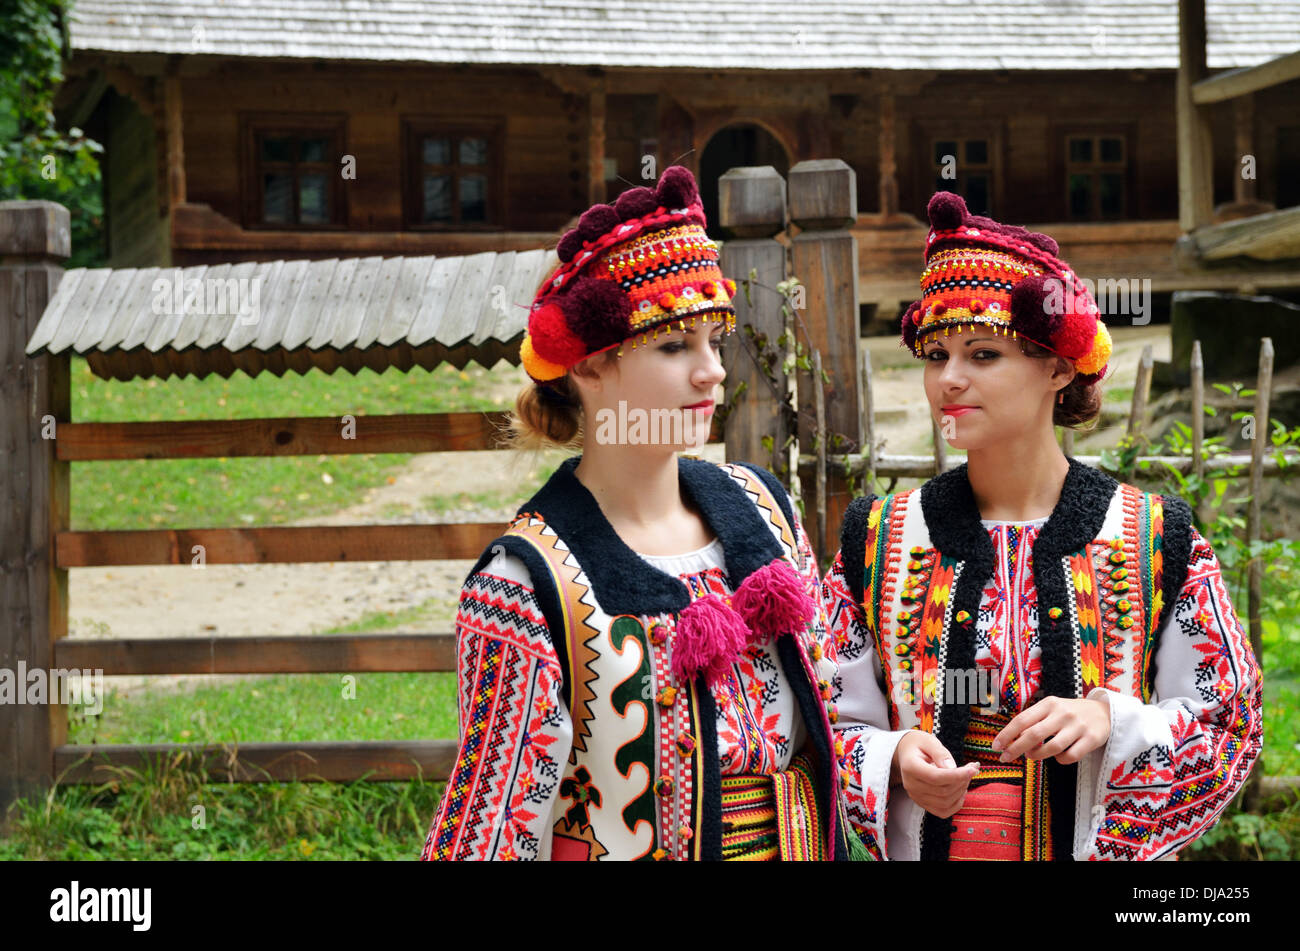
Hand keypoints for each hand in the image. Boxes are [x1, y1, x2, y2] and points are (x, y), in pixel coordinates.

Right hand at [891, 731, 979, 817]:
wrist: (906, 754)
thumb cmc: (918, 745)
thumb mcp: (928, 741)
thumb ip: (940, 753)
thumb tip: (952, 768)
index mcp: (910, 767)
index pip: (936, 777)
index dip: (957, 775)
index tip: (973, 769)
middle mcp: (911, 785)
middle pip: (943, 791)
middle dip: (962, 781)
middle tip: (971, 768)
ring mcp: (916, 796)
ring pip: (945, 802)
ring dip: (961, 791)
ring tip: (966, 777)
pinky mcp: (922, 803)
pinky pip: (943, 811)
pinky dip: (956, 804)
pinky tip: (961, 791)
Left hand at [992, 695, 1111, 764]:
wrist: (1103, 712)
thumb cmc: (1068, 713)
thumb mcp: (1051, 709)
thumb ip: (1033, 721)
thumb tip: (1012, 740)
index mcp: (1048, 704)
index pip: (1022, 719)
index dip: (1007, 734)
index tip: (996, 746)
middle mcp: (1062, 713)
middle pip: (1033, 734)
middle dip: (1016, 748)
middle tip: (1005, 758)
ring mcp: (1078, 727)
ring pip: (1052, 748)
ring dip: (1037, 755)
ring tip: (1032, 755)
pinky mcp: (1091, 739)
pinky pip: (1070, 756)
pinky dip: (1060, 760)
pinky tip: (1057, 756)